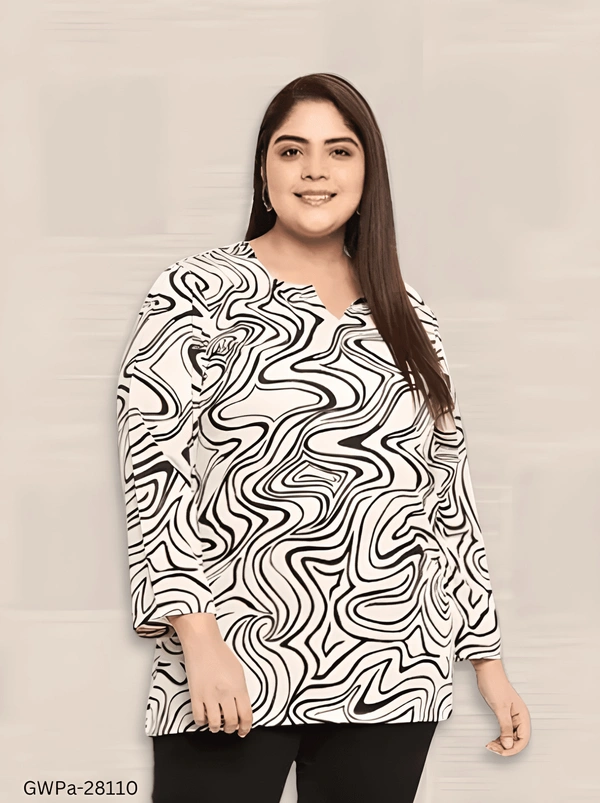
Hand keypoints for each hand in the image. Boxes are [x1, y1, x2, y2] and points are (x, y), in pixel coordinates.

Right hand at [168, 613, 253, 737]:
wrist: (203, 644)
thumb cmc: (220, 654)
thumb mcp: (239, 672)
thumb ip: (241, 691)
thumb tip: (241, 707)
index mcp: (239, 687)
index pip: (246, 715)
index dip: (245, 727)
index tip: (243, 731)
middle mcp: (225, 694)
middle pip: (231, 722)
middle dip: (232, 729)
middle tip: (230, 727)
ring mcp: (209, 696)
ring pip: (215, 725)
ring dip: (217, 728)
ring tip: (217, 723)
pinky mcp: (195, 696)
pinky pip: (198, 719)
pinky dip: (202, 722)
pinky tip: (205, 716)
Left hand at [471, 658, 530, 756]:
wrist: (486, 670)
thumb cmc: (494, 683)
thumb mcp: (500, 708)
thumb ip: (505, 727)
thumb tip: (509, 745)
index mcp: (523, 715)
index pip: (523, 740)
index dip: (513, 749)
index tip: (501, 752)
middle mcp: (519, 717)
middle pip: (517, 740)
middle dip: (506, 747)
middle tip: (493, 748)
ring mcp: (512, 716)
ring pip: (510, 737)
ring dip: (502, 743)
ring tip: (491, 745)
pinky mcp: (504, 714)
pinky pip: (505, 731)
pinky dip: (499, 737)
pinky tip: (493, 739)